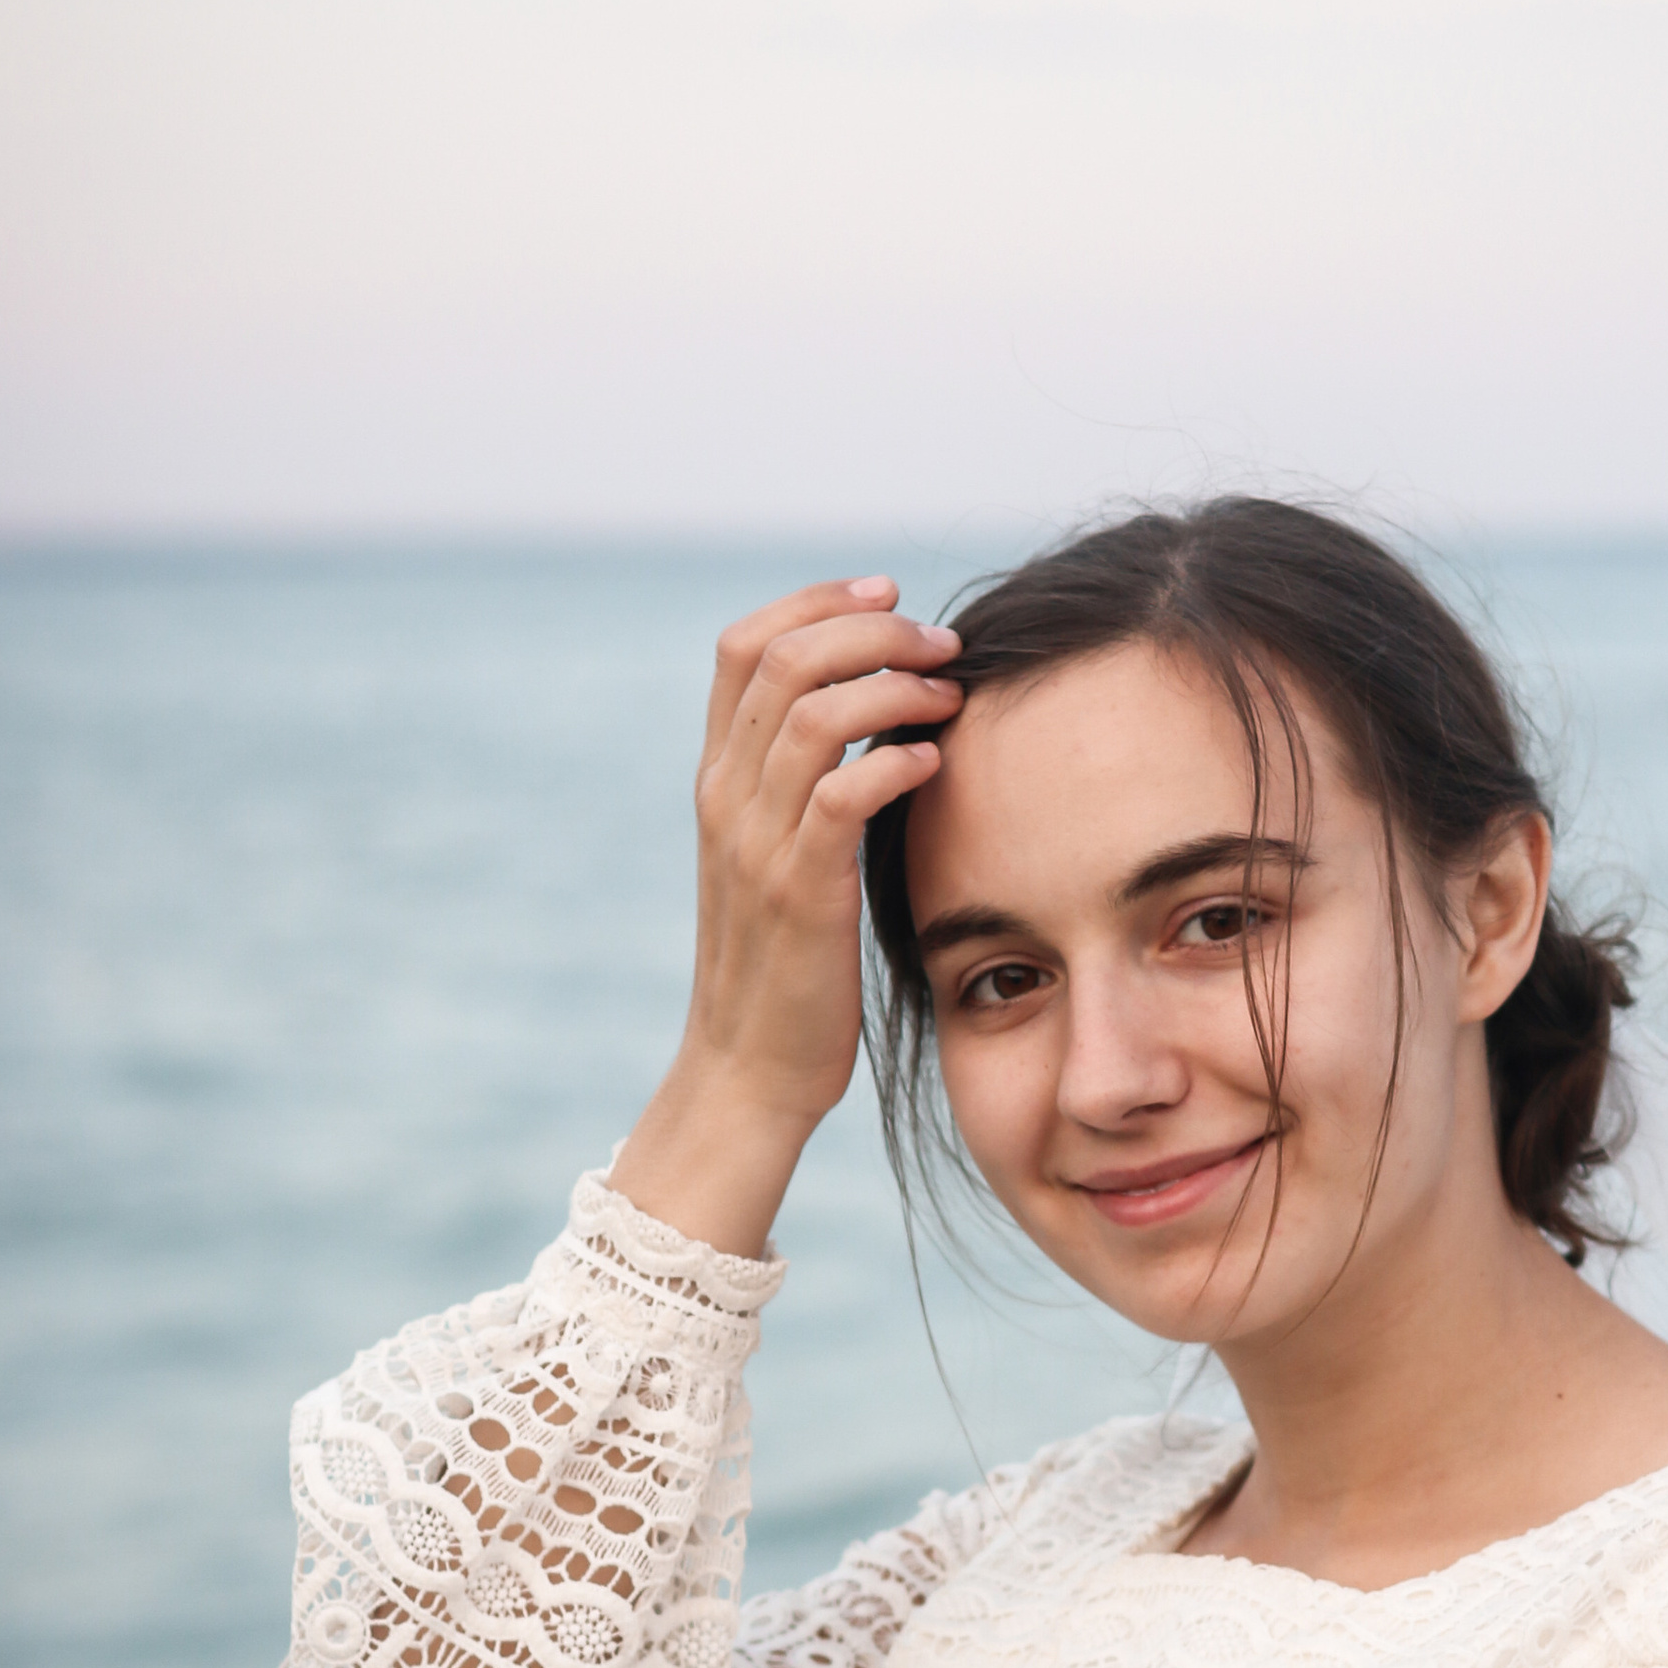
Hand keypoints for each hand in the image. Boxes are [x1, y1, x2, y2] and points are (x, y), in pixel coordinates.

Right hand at [613, 578, 962, 1255]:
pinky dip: (894, 761)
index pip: (744, 646)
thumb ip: (805, 786)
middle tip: (942, 644)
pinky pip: (841, 796)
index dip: (815, 602)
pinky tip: (936, 763)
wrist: (746, 1071)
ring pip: (812, 712)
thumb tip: (879, 717)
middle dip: (872, 630)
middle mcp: (725, 797)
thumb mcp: (779, 858)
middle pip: (784, 658)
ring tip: (949, 695)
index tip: (888, 596)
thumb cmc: (785, 966)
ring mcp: (755, 844)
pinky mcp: (799, 894)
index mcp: (718, 779)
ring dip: (893, 685)